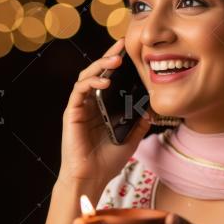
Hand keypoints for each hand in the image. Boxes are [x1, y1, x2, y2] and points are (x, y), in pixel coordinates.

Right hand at [58, 39, 151, 185]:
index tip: (128, 50)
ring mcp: (79, 107)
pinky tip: (105, 80)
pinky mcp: (72, 113)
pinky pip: (79, 90)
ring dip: (99, 65)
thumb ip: (139, 122)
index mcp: (101, 108)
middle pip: (96, 72)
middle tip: (121, 45)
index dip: (116, 63)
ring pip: (85, 76)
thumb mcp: (131, 138)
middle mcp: (88, 104)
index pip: (107, 79)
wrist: (91, 178)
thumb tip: (151, 108)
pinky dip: (91, 82)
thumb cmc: (106, 161)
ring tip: (115, 60)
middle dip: (108, 56)